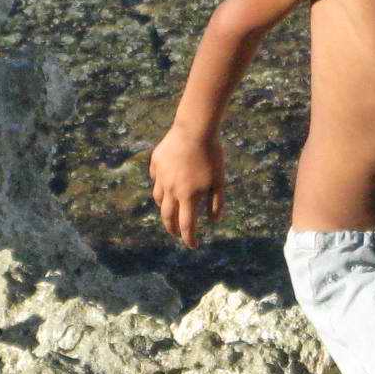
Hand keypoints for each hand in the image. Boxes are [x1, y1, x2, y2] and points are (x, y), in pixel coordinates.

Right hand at [149, 129, 223, 246]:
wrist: (195, 128)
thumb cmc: (211, 154)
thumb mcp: (219, 180)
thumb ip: (216, 202)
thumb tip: (213, 221)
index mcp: (188, 196)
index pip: (186, 225)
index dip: (189, 239)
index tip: (193, 245)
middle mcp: (171, 189)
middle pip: (167, 217)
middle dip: (172, 229)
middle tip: (176, 234)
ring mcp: (161, 176)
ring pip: (158, 199)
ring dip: (165, 208)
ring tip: (171, 209)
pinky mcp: (156, 162)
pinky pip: (155, 178)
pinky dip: (160, 185)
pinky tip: (165, 184)